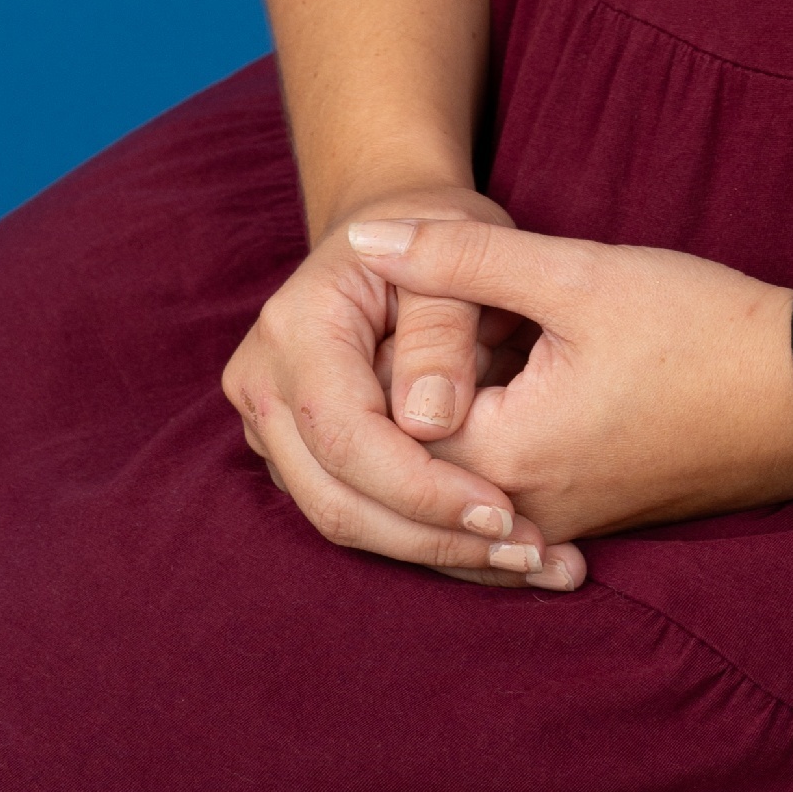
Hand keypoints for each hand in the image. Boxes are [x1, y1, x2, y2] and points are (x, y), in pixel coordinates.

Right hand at [221, 182, 588, 589]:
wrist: (393, 230)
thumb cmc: (434, 229)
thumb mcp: (458, 249)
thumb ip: (441, 330)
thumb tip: (431, 424)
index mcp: (296, 327)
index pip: (348, 435)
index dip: (422, 488)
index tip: (503, 514)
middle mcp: (264, 383)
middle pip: (336, 498)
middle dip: (432, 539)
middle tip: (528, 557)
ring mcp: (269, 424)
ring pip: (342, 519)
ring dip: (433, 551)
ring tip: (523, 561)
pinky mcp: (294, 454)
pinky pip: (353, 511)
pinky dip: (421, 536)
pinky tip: (490, 550)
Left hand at [343, 216, 792, 545]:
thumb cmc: (697, 329)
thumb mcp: (576, 273)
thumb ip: (463, 257)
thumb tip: (369, 238)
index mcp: (508, 458)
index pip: (383, 428)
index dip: (370, 355)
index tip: (376, 295)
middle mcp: (522, 511)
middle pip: (412, 461)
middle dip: (399, 384)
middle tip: (401, 309)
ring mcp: (556, 523)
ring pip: (455, 474)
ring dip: (444, 407)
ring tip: (453, 331)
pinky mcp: (585, 515)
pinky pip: (499, 486)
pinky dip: (483, 433)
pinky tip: (500, 368)